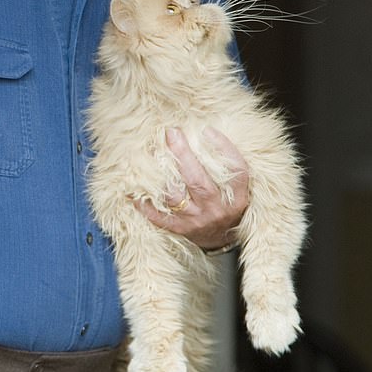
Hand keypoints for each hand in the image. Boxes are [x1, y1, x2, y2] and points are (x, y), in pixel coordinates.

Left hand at [136, 126, 248, 250]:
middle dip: (182, 154)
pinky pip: (158, 215)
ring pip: (174, 196)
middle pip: (197, 180)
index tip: (207, 130)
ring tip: (150, 152)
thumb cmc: (229, 207)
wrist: (222, 241)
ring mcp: (196, 221)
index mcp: (237, 199)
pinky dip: (144, 201)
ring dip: (160, 174)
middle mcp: (216, 210)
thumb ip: (227, 168)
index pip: (235, 171)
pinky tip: (133, 187)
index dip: (223, 149)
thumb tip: (206, 132)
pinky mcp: (179, 229)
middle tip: (171, 132)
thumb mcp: (238, 191)